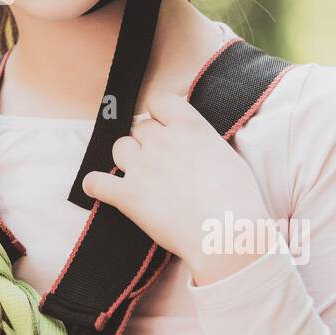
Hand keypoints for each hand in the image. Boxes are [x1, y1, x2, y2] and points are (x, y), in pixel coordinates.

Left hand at [81, 90, 273, 285]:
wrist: (227, 233)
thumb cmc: (239, 199)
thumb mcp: (228, 155)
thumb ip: (201, 141)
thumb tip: (191, 141)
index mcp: (189, 126)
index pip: (158, 100)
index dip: (159, 114)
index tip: (166, 127)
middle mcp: (162, 140)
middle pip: (140, 128)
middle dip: (148, 142)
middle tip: (161, 164)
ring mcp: (141, 166)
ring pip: (119, 148)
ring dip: (127, 159)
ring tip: (140, 176)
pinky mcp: (127, 195)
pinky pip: (96, 182)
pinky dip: (96, 185)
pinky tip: (99, 188)